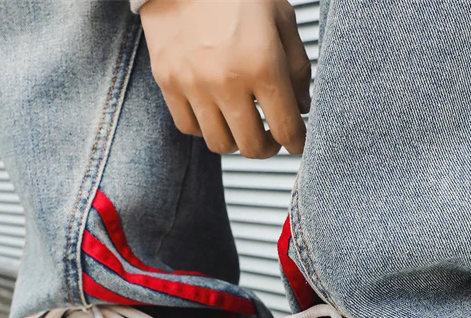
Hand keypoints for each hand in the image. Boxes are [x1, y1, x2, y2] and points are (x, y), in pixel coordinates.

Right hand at [140, 0, 310, 158]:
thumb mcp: (281, 18)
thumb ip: (297, 66)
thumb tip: (302, 108)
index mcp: (262, 63)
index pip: (286, 128)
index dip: (296, 143)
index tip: (297, 143)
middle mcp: (227, 80)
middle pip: (252, 147)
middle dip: (267, 148)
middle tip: (270, 137)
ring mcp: (194, 84)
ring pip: (220, 144)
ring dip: (235, 140)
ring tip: (241, 124)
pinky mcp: (168, 82)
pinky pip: (190, 127)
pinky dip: (205, 127)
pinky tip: (215, 111)